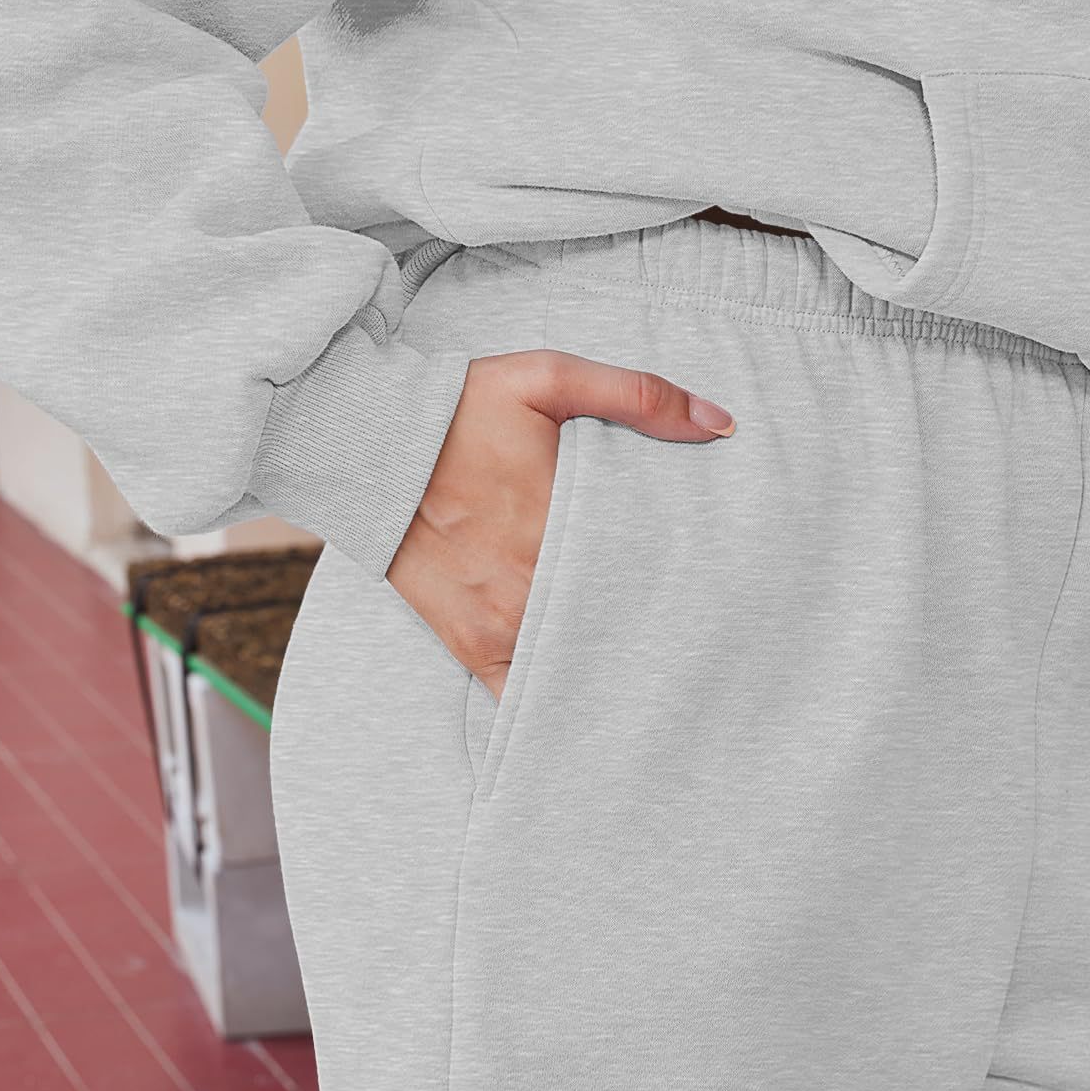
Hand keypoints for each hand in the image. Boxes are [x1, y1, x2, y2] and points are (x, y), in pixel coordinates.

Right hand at [386, 350, 734, 700]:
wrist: (370, 443)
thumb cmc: (462, 407)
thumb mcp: (550, 378)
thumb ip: (638, 396)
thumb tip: (720, 423)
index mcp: (564, 523)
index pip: (649, 574)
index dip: (688, 590)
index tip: (718, 595)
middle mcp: (534, 584)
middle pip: (619, 628)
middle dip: (658, 634)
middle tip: (701, 642)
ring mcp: (500, 621)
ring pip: (575, 669)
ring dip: (611, 671)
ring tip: (656, 681)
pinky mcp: (467, 643)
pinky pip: (517, 696)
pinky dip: (551, 705)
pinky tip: (585, 712)